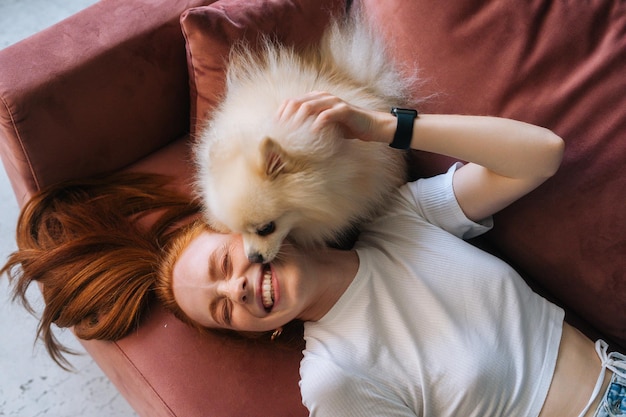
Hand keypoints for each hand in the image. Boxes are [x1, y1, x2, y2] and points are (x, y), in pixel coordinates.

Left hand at [275, 91, 393, 142]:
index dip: (280, 114)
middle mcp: (323, 96)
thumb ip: (310, 127)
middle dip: (286, 118)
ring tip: (292, 134)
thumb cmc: (346, 128)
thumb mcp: (324, 126)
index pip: (291, 102)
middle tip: (280, 134)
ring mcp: (334, 102)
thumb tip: (290, 138)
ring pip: (309, 106)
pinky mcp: (344, 110)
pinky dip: (317, 124)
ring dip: (298, 120)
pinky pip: (327, 115)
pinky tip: (312, 134)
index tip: (274, 130)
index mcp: (316, 98)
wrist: (370, 126)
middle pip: (297, 102)